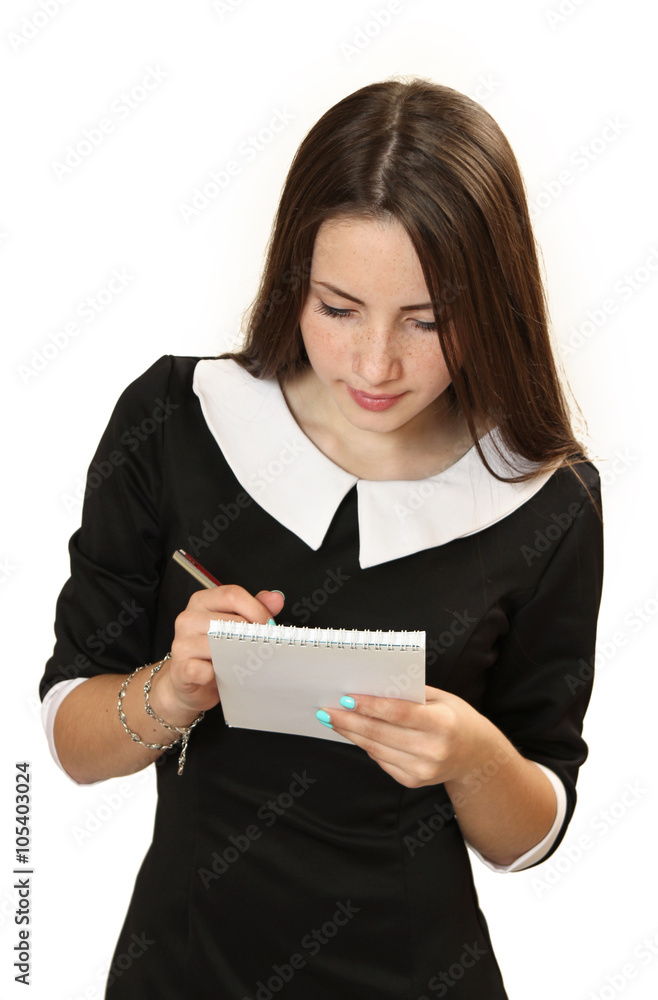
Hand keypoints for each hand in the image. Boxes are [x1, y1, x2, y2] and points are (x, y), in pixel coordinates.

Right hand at [152, 585, 284, 722]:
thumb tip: (275, 598)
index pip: (232, 595)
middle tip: (262, 648)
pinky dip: (214, 674)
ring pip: (218, 645)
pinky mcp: (180, 668)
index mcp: (202, 601)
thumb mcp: (234, 625)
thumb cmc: (213, 651)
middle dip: (253, 636)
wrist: (190, 681)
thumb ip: (255, 609)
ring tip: (244, 663)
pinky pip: (201, 669)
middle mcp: (188, 618)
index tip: (269, 625)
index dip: (257, 610)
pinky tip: (220, 674)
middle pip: (230, 620)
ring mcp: (182, 643)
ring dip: (237, 657)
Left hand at [317, 685, 490, 788]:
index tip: (346, 698)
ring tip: (333, 720)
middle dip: (349, 721)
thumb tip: (370, 687)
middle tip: (327, 710)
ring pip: (375, 749)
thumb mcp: (440, 698)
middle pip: (381, 733)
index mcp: (443, 724)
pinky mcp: (413, 781)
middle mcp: (433, 750)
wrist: (476, 756)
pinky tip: (354, 733)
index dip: (370, 706)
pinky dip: (366, 745)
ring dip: (351, 733)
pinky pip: (381, 760)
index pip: (398, 713)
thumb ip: (409, 692)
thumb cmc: (455, 718)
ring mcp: (423, 770)